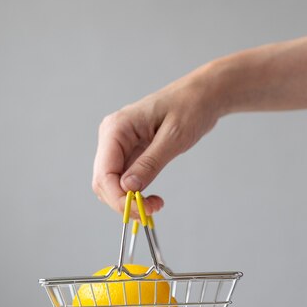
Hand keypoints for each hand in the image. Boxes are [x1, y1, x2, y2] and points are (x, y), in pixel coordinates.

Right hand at [92, 65, 222, 214]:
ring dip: (128, 200)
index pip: (104, 173)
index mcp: (117, 128)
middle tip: (150, 211)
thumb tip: (129, 187)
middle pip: (103, 182)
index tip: (140, 210)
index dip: (118, 197)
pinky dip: (134, 193)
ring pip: (111, 184)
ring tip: (155, 204)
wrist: (203, 95)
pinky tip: (151, 197)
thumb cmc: (190, 107)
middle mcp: (112, 136)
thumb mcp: (174, 137)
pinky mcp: (130, 152)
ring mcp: (119, 145)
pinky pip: (124, 179)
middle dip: (123, 202)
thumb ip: (150, 163)